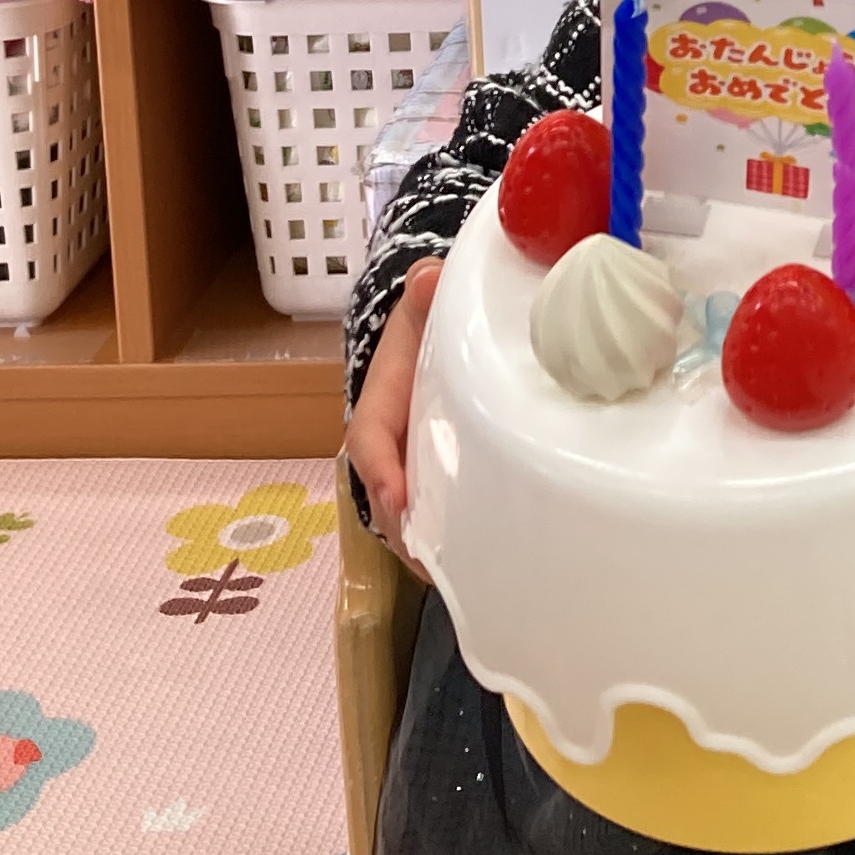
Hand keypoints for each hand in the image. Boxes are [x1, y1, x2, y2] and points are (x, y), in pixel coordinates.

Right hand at [345, 259, 438, 579]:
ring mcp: (412, 468)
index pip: (369, 441)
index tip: (398, 498)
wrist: (430, 340)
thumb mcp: (419, 306)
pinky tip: (485, 566)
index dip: (381, 472)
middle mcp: (390, 447)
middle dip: (406, 531)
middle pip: (387, 497)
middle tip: (434, 562)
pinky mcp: (439, 480)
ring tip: (462, 577)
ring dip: (429, 548)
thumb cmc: (422, 328)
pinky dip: (452, 543)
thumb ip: (423, 292)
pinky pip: (439, 516)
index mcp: (379, 406)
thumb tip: (429, 277)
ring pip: (410, 517)